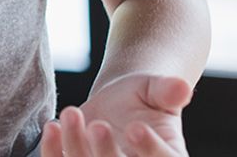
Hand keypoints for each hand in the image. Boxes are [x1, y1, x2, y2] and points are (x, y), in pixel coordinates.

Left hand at [39, 74, 192, 156]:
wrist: (116, 103)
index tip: (136, 128)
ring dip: (77, 148)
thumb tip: (182, 87)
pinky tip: (53, 127)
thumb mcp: (156, 89)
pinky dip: (54, 152)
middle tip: (99, 125)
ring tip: (72, 112)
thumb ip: (167, 91)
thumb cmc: (143, 97)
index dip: (151, 150)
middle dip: (108, 155)